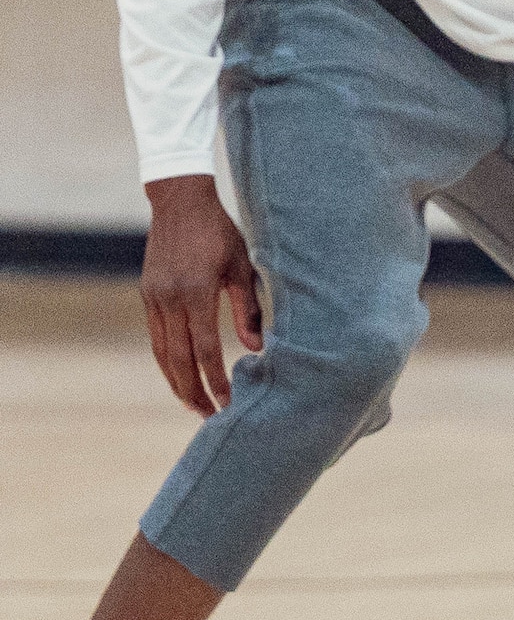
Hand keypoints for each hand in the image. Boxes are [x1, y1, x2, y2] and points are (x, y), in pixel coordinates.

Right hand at [140, 174, 263, 416]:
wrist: (180, 202)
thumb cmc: (220, 232)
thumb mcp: (242, 266)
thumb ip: (248, 308)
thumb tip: (258, 348)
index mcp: (196, 292)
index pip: (205, 349)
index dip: (216, 379)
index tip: (227, 403)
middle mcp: (170, 300)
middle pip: (178, 359)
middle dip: (193, 392)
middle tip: (209, 417)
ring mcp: (154, 299)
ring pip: (162, 352)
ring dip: (176, 381)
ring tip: (193, 404)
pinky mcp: (148, 295)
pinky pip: (156, 337)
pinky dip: (167, 360)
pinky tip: (179, 373)